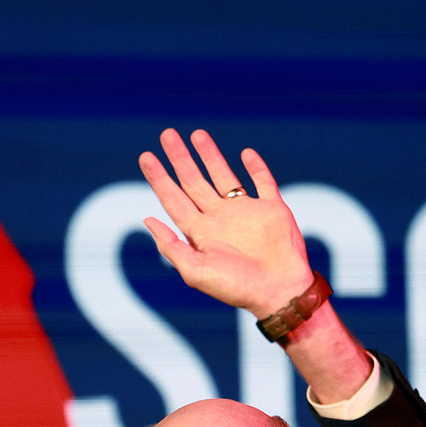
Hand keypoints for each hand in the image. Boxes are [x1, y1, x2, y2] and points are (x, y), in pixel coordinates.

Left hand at [139, 129, 313, 316]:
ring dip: (210, 155)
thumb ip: (172, 247)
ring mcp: (246, 211)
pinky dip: (255, 166)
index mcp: (201, 233)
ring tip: (196, 134)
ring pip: (224, 175)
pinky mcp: (272, 208)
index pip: (174, 199)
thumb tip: (147, 220)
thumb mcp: (196, 272)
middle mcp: (220, 218)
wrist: (279, 291)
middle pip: (193, 181)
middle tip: (166, 134)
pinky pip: (263, 181)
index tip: (146, 157)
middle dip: (179, 158)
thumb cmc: (237, 288)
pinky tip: (245, 153)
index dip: (159, 179)